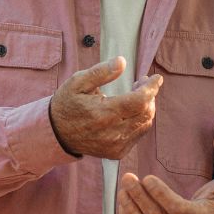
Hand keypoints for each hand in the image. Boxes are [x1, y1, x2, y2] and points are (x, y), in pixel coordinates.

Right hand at [48, 57, 162, 158]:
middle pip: (146, 112)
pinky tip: (130, 111)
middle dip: (150, 95)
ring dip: (146, 107)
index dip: (152, 88)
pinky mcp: (117, 152)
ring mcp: (115, 145)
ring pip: (145, 124)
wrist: (56, 133)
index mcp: (103, 113)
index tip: (156, 78)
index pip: (140, 101)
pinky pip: (138, 134)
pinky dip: (140, 120)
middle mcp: (112, 133)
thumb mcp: (78, 82)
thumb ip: (101, 72)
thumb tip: (122, 62)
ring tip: (136, 94)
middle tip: (141, 82)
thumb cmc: (68, 103)